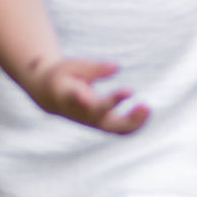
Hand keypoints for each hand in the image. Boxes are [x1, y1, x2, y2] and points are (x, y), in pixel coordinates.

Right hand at [25, 56, 150, 134]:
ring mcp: (92, 122)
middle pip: (106, 122)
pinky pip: (120, 130)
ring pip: (116, 130)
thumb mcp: (73, 66)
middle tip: (144, 105)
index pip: (92, 102)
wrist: (48, 94)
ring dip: (134, 123)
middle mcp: (84, 114)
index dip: (109, 100)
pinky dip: (135, 123)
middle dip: (126, 118)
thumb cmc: (63, 75)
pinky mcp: (100, 124)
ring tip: (147, 108)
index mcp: (73, 98)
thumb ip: (94, 68)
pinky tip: (145, 110)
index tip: (128, 92)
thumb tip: (117, 68)